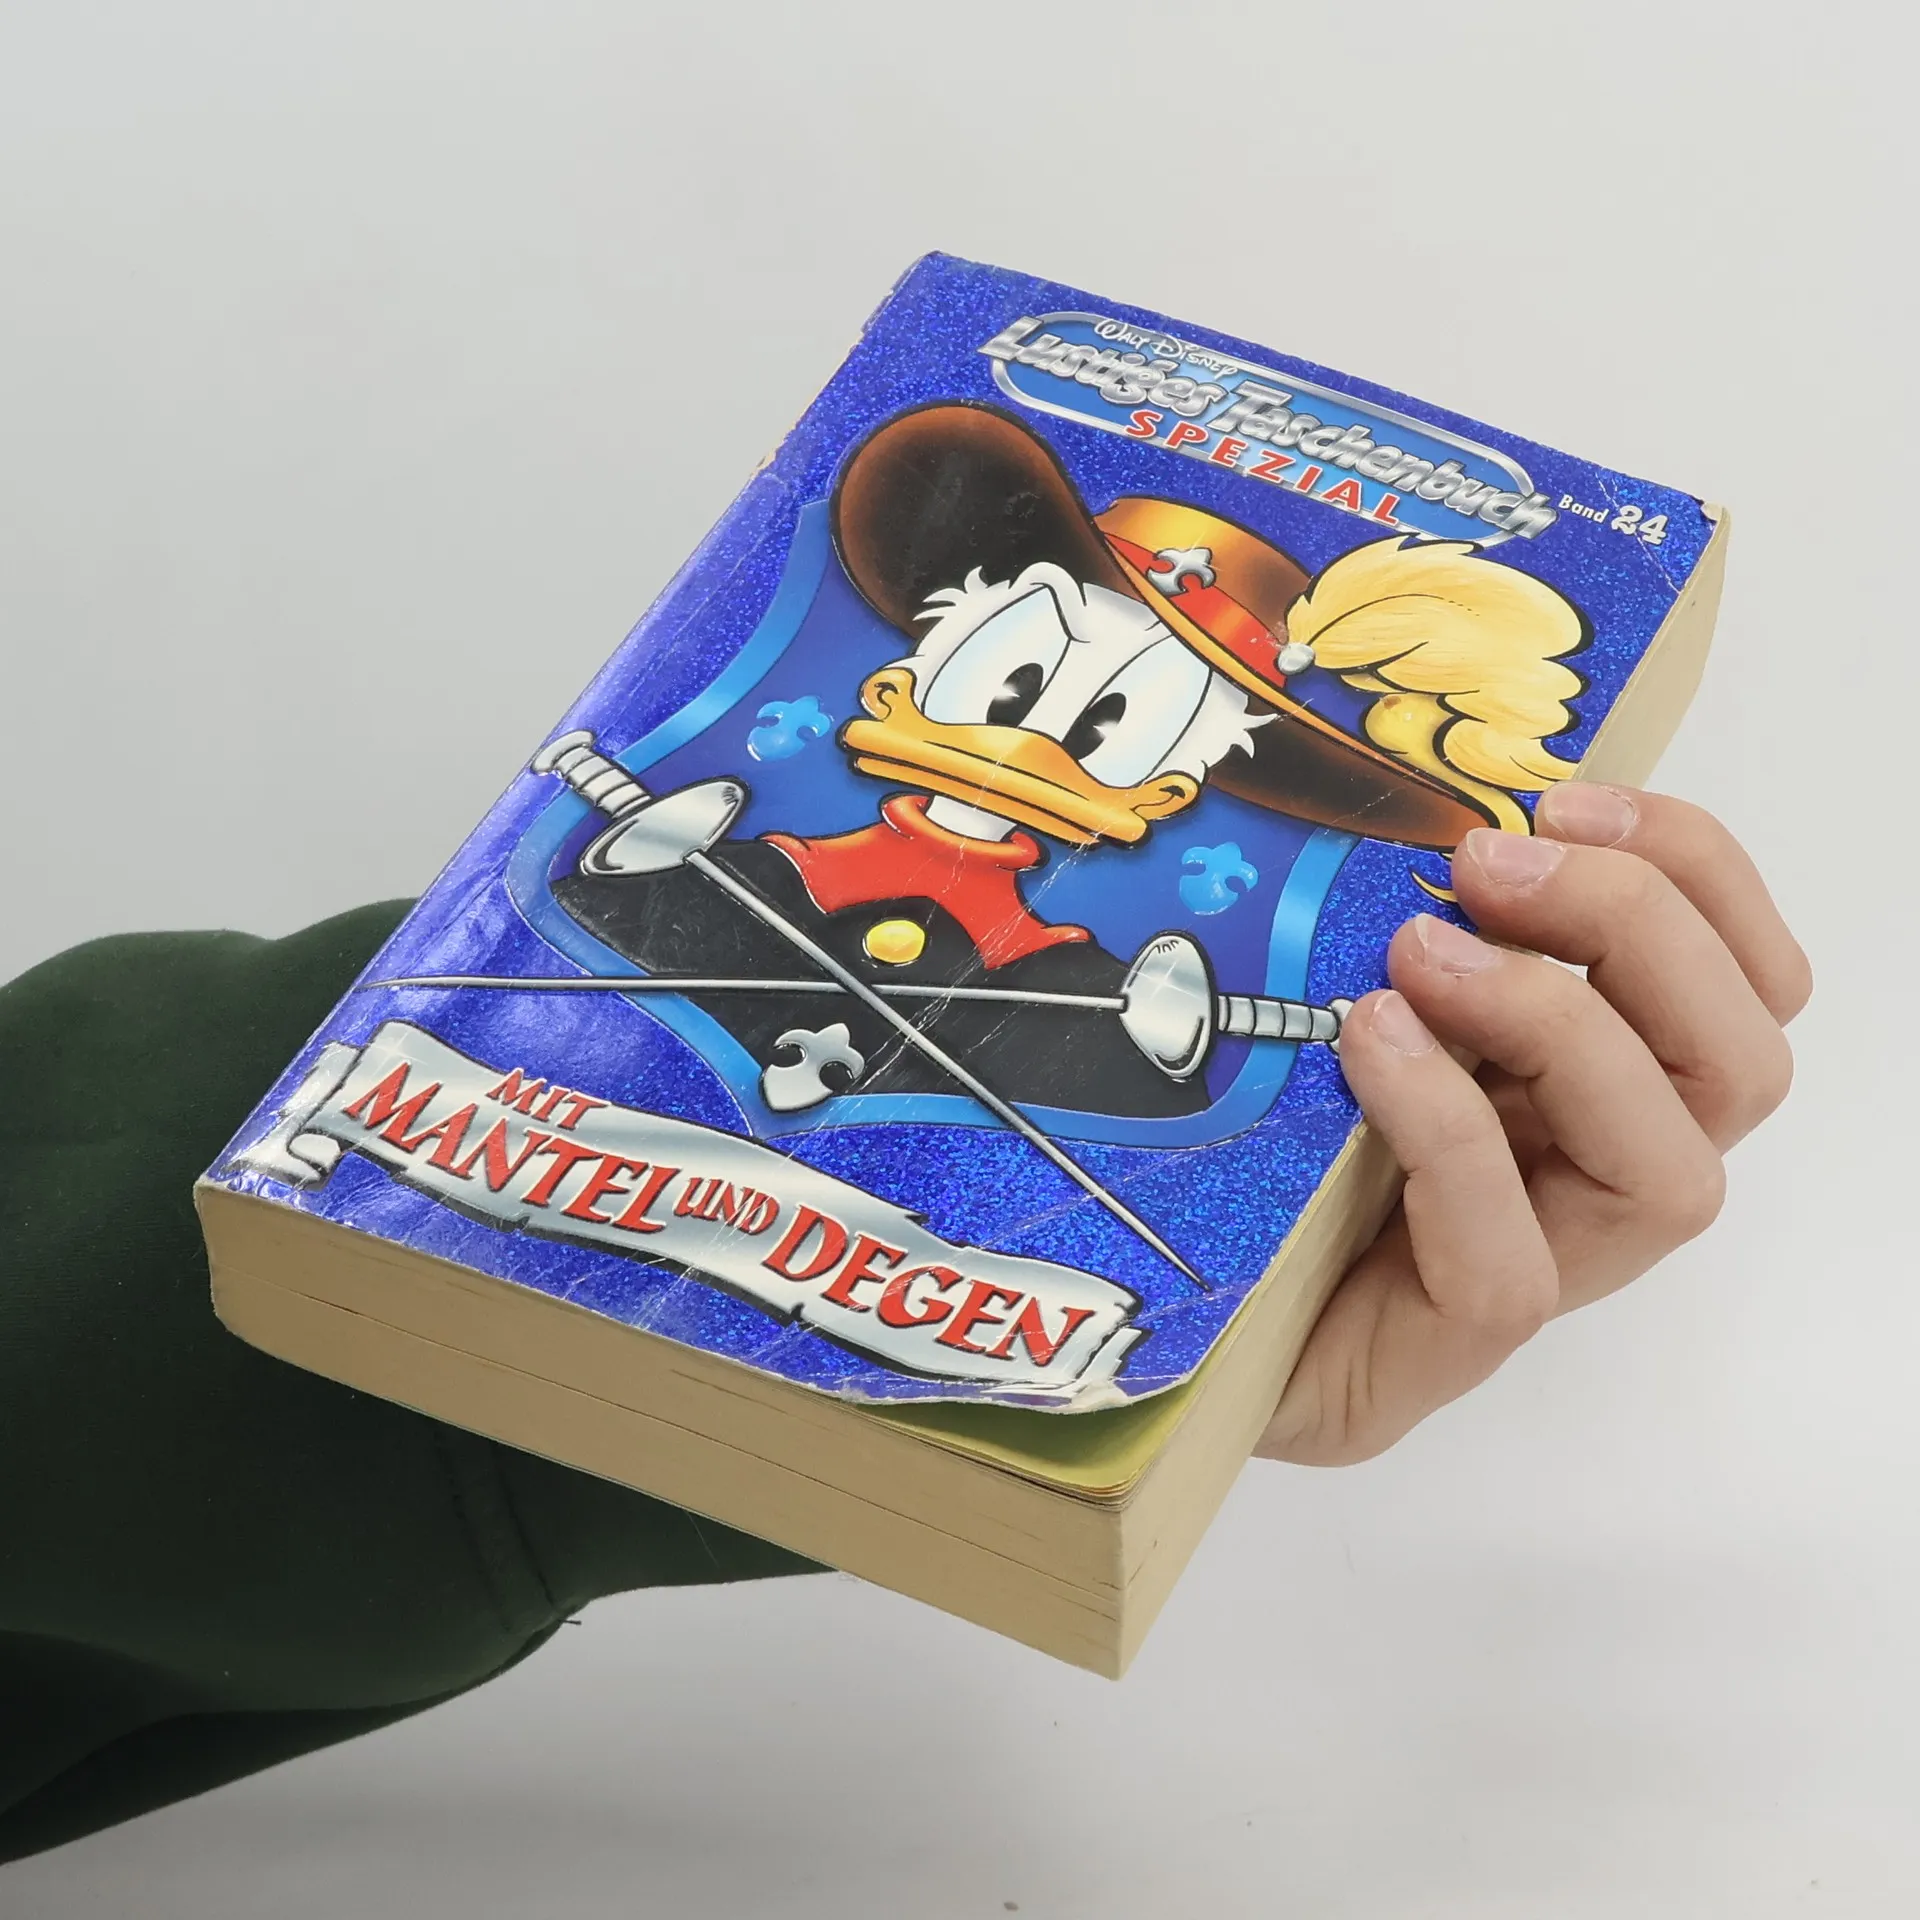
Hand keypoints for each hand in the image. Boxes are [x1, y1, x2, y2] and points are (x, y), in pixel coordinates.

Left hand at [1256, 785, 1810, 1466]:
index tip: (1563, 799)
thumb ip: (1410, 919)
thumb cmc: (1243, 1126)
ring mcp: (1530, 1275)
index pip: (1741, 986)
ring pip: (1670, 1174)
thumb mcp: (1337, 994)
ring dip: (1560, 1023)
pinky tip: (1368, 1043)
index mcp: (1583, 1082)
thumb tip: (1423, 799)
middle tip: (1486, 864)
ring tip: (1420, 956)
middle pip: (1740, 1065)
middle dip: (1639, 928)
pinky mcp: (1441, 1355)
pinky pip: (1509, 1263)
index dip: (1695, 873)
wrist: (1145, 1305)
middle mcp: (1586, 1181)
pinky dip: (1452, 1127)